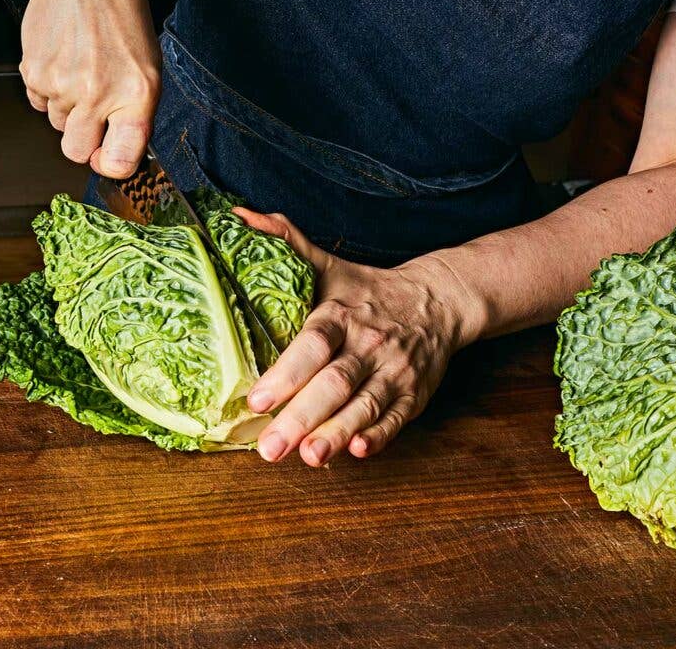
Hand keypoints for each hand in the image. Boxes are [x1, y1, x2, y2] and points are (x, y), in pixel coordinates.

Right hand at [19, 0, 160, 178]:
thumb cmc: (121, 17)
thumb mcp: (148, 69)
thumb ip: (134, 114)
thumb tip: (118, 152)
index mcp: (136, 96)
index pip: (119, 161)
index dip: (111, 166)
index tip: (109, 159)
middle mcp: (98, 94)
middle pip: (77, 152)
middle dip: (84, 141)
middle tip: (92, 113)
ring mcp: (62, 84)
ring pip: (57, 124)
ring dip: (67, 107)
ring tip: (81, 70)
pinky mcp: (33, 71)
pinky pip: (38, 101)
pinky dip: (48, 89)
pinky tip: (63, 62)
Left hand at [234, 209, 483, 466]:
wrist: (437, 301)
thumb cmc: (368, 291)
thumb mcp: (329, 266)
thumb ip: (285, 245)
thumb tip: (238, 219)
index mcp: (342, 314)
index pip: (313, 344)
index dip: (287, 373)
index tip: (256, 399)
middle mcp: (368, 345)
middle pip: (335, 383)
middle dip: (302, 418)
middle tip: (270, 449)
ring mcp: (394, 372)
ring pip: (365, 406)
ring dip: (337, 433)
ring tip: (310, 458)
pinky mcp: (413, 395)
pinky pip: (397, 419)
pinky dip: (381, 436)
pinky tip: (360, 451)